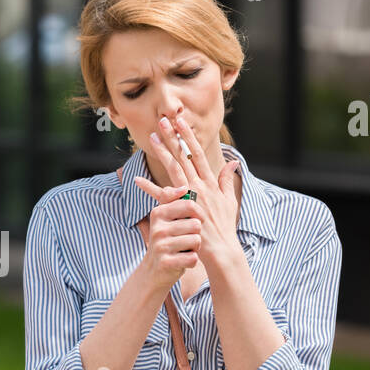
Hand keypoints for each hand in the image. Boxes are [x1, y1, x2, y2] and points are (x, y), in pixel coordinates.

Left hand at [137, 110, 241, 273]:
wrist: (221, 249)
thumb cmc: (225, 226)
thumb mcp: (229, 200)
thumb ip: (227, 180)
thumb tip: (232, 162)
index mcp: (210, 182)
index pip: (198, 153)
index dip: (188, 137)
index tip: (180, 122)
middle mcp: (200, 186)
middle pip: (184, 156)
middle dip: (173, 137)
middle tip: (162, 120)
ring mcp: (190, 197)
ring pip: (174, 169)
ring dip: (162, 152)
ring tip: (152, 138)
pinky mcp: (181, 210)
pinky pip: (162, 197)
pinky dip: (149, 187)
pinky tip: (137, 179)